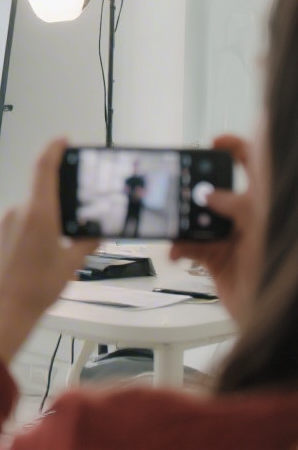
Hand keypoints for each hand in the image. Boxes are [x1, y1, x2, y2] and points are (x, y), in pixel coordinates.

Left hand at [0, 139, 98, 362]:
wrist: (3, 311)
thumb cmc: (37, 289)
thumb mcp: (71, 264)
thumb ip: (86, 242)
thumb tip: (96, 231)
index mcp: (38, 214)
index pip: (44, 169)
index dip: (53, 150)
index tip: (63, 141)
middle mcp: (16, 213)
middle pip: (40, 198)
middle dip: (56, 209)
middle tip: (68, 229)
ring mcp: (1, 223)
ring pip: (27, 215)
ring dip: (40, 226)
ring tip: (49, 254)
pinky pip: (13, 226)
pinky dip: (26, 235)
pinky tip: (32, 258)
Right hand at [171, 134, 262, 323]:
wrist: (273, 314)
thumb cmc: (283, 270)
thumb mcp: (264, 224)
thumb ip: (237, 204)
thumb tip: (210, 195)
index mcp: (266, 201)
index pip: (254, 164)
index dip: (236, 148)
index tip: (215, 142)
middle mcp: (249, 217)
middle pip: (217, 189)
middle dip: (196, 186)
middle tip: (182, 184)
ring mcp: (231, 238)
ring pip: (198, 219)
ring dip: (181, 220)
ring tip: (173, 220)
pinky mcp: (215, 259)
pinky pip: (188, 247)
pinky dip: (177, 247)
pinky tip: (176, 250)